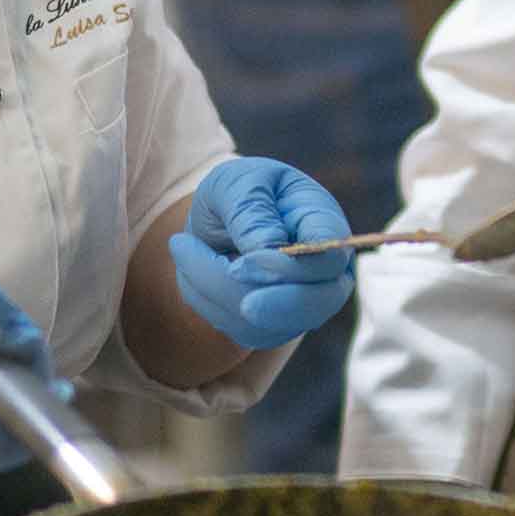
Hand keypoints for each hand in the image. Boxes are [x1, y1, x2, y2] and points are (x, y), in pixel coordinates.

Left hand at [168, 156, 353, 352]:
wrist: (220, 218)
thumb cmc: (234, 192)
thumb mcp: (234, 183)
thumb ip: (250, 209)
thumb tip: (267, 247)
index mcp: (324, 222)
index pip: (329, 257)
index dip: (288, 267)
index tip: (239, 264)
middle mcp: (326, 269)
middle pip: (317, 303)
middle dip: (269, 304)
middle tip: (223, 284)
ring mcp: (307, 302)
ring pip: (274, 323)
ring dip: (219, 293)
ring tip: (184, 248)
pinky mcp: (278, 326)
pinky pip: (247, 332)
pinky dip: (210, 305)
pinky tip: (193, 271)